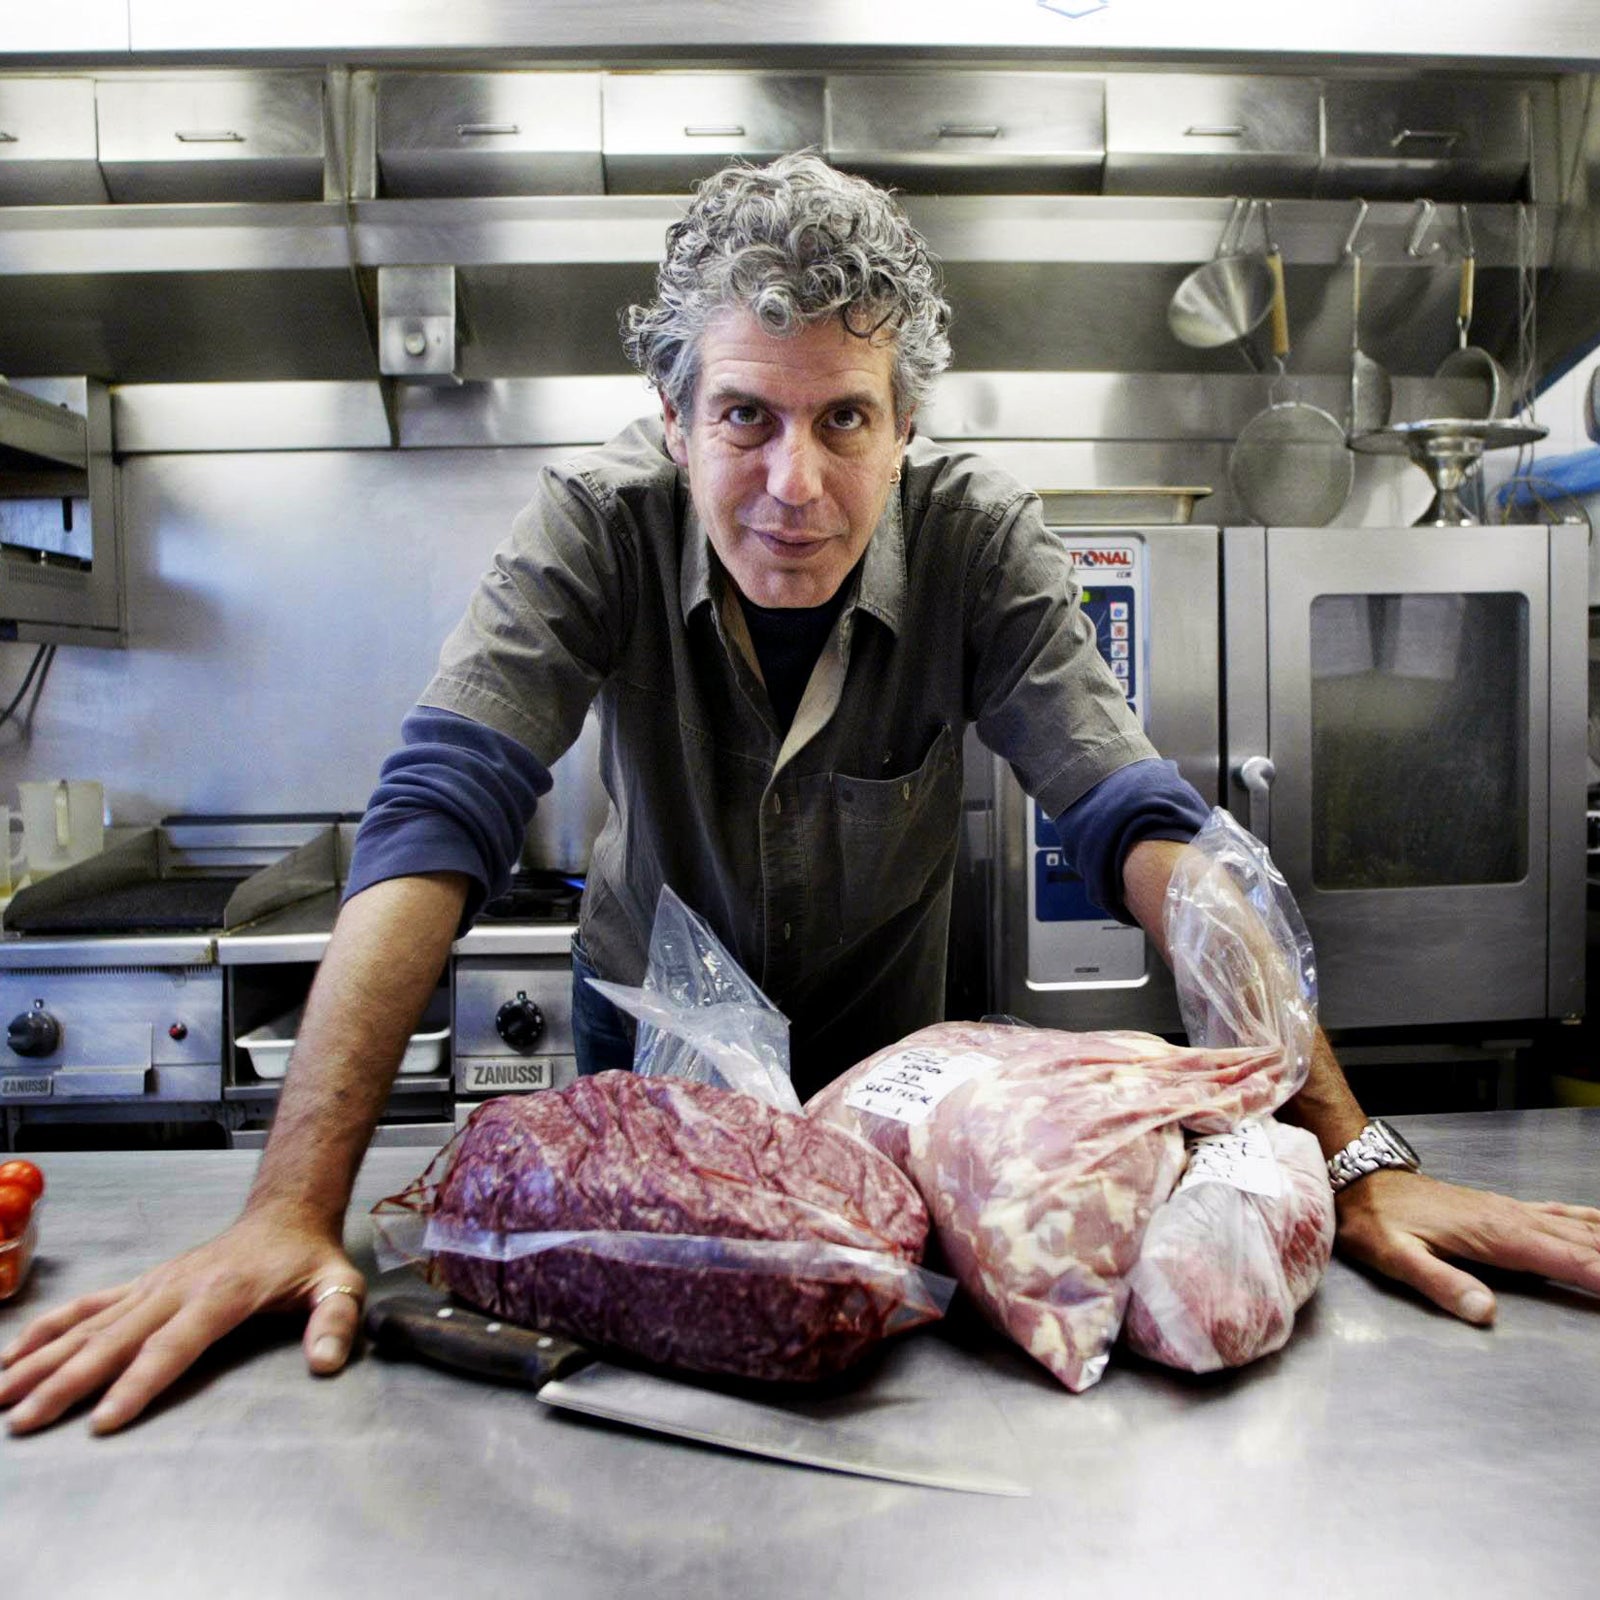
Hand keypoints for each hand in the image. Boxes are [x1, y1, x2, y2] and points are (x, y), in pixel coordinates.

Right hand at [0, 1209, 365, 1435]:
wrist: (284, 1214)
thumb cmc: (308, 1259)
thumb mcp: (338, 1286)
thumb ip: (335, 1322)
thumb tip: (329, 1362)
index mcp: (220, 1296)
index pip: (173, 1347)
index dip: (138, 1384)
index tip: (102, 1421)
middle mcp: (176, 1289)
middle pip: (115, 1341)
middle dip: (68, 1382)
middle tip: (25, 1421)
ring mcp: (153, 1285)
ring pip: (90, 1325)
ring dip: (43, 1360)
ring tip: (1, 1395)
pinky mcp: (142, 1284)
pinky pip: (88, 1305)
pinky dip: (48, 1328)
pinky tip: (12, 1353)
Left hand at [1333, 1168, 1599, 1324]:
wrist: (1361, 1179)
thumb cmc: (1376, 1220)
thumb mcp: (1396, 1256)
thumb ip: (1440, 1283)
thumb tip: (1484, 1312)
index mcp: (1495, 1235)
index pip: (1564, 1258)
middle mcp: (1511, 1218)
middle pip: (1583, 1243)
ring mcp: (1509, 1210)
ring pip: (1577, 1226)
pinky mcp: (1502, 1208)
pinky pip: (1558, 1214)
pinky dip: (1590, 1223)